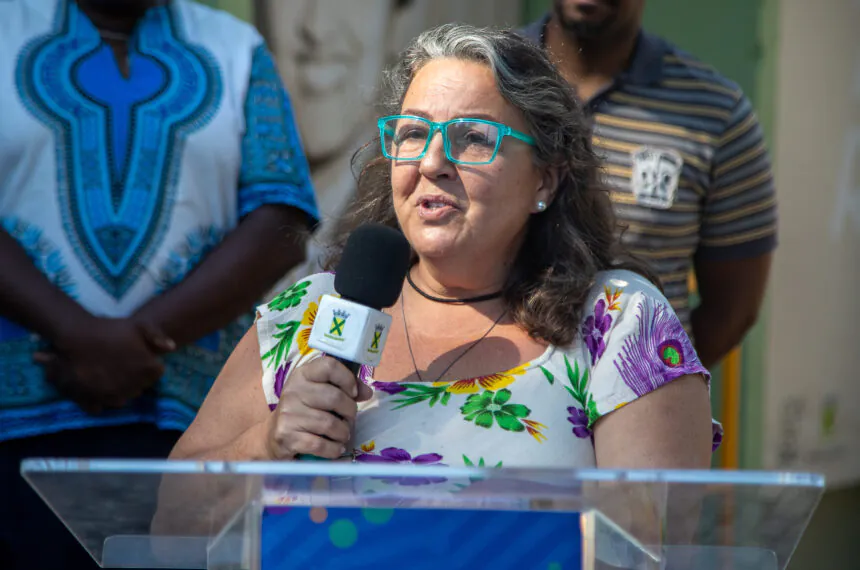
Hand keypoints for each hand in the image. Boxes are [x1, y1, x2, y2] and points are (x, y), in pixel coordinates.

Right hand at [34, 317, 175, 413]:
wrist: (73, 336)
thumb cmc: (108, 329)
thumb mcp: (139, 325)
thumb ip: (158, 336)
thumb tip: (172, 347)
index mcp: (147, 370)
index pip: (156, 374)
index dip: (147, 365)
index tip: (138, 357)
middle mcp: (132, 388)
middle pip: (139, 388)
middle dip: (134, 379)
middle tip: (122, 365)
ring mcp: (111, 397)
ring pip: (121, 399)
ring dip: (118, 390)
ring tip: (109, 375)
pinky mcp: (90, 402)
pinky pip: (99, 407)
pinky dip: (99, 400)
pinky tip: (95, 386)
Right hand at [265, 357, 372, 459]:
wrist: (274, 435)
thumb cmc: (305, 410)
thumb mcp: (320, 393)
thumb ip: (345, 389)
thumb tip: (367, 392)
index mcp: (303, 375)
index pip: (329, 366)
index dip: (347, 379)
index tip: (353, 393)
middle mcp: (293, 391)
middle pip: (334, 398)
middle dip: (349, 412)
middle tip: (348, 419)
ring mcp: (288, 414)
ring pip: (330, 424)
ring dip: (343, 433)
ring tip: (342, 435)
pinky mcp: (286, 436)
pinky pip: (320, 445)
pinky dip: (333, 449)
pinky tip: (335, 448)